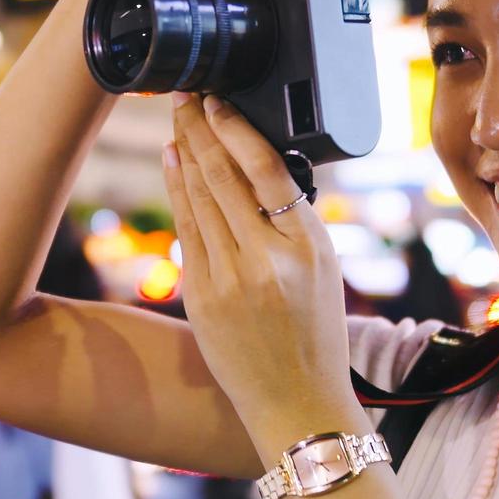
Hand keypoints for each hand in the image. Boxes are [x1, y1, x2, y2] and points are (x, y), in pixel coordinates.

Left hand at [162, 93, 360, 448]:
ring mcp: (230, 279)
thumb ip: (294, 225)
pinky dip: (179, 191)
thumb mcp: (324, 272)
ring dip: (185, 152)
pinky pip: (188, 231)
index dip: (235, 130)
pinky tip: (173, 163)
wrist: (298, 405)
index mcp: (310, 247)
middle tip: (185, 94)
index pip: (267, 170)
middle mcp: (269, 259)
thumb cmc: (316, 337)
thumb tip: (258, 171)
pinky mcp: (202, 297)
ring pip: (200, 199)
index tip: (217, 101)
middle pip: (225, 177)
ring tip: (177, 119)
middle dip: (201, 130)